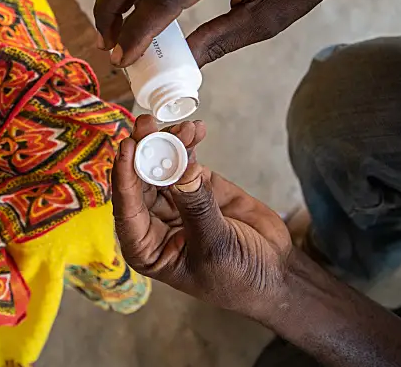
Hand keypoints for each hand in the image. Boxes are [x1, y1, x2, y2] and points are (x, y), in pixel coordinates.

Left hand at [113, 114, 291, 318]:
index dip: (125, 176)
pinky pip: (187, 159)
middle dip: (144, 150)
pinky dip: (189, 143)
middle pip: (139, 179)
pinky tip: (195, 129)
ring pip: (161, 164)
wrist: (274, 272)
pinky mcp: (197, 184)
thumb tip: (183, 170)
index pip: (127, 208)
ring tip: (181, 126)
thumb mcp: (214, 246)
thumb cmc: (237, 276)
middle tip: (148, 125)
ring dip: (168, 142)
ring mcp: (175, 199)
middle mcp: (153, 221)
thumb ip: (197, 207)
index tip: (127, 147)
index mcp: (146, 246)